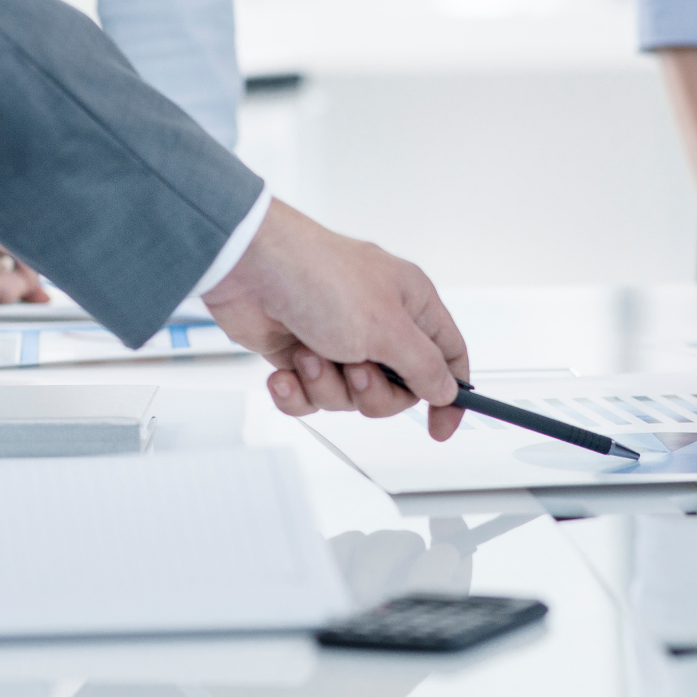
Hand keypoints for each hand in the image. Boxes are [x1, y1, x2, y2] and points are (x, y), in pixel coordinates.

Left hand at [201, 200, 471, 439]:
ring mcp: (339, 339)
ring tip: (308, 356)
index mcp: (412, 305)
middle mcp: (379, 323)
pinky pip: (311, 396)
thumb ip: (425, 367)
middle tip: (354, 371)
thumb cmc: (320, 279)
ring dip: (327, 385)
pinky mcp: (301, 354)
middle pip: (396, 389)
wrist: (247, 269)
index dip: (449, 394)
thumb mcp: (389, 329)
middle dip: (371, 393)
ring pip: (350, 396)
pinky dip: (297, 392)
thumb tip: (446, 390)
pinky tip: (284, 373)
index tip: (441, 428)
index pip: (448, 356)